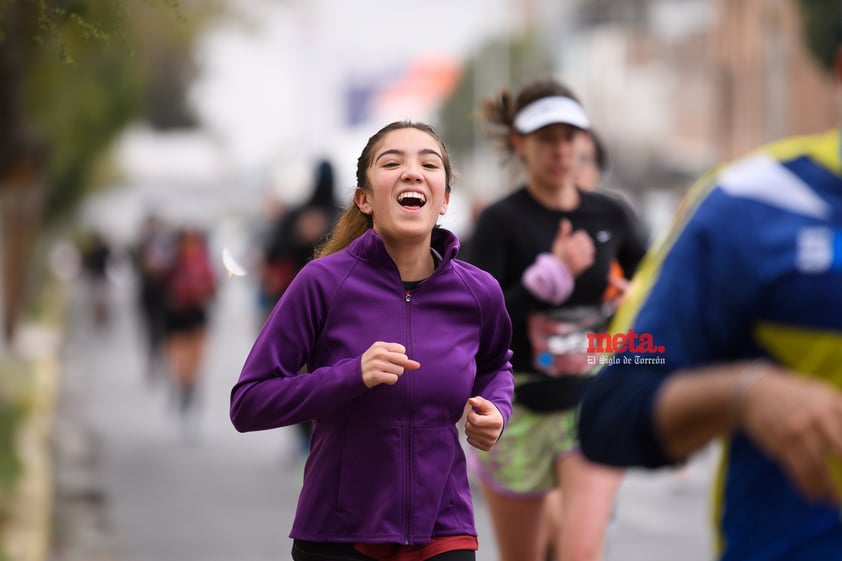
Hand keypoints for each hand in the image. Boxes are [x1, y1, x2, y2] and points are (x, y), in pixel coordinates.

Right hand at [360, 341, 420, 387]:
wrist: (355, 374)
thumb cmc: (373, 364)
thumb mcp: (384, 357)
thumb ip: (402, 360)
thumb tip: (418, 365)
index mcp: (380, 346)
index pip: (402, 350)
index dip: (399, 357)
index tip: (390, 360)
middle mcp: (378, 353)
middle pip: (403, 359)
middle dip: (399, 366)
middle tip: (389, 368)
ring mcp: (376, 364)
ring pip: (399, 370)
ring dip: (395, 374)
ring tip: (385, 373)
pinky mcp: (375, 375)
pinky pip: (394, 379)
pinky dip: (391, 381)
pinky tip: (383, 379)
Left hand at [464, 396, 503, 450]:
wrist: (498, 423)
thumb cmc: (490, 412)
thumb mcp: (486, 404)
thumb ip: (478, 401)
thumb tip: (470, 400)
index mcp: (496, 422)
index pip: (475, 421)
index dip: (470, 415)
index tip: (473, 412)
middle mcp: (495, 434)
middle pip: (470, 428)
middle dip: (469, 421)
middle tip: (475, 418)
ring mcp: (491, 442)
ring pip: (469, 435)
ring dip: (469, 428)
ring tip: (476, 424)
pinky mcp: (487, 447)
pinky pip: (470, 441)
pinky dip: (471, 436)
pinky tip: (477, 431)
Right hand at [551, 219, 593, 276]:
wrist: (558, 272)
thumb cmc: (558, 254)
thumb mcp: (558, 242)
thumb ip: (563, 231)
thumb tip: (565, 221)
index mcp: (569, 245)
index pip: (582, 234)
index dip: (576, 237)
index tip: (572, 241)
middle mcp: (576, 252)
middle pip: (587, 240)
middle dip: (582, 242)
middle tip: (575, 248)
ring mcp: (581, 259)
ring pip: (591, 248)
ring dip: (586, 249)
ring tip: (578, 253)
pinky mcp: (586, 264)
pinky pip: (591, 256)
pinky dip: (587, 257)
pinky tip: (580, 259)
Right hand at [741, 369, 841, 503]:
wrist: (754, 393)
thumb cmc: (794, 397)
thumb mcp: (821, 394)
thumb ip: (840, 411)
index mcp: (832, 404)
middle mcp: (818, 417)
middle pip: (841, 452)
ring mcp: (798, 431)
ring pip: (819, 467)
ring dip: (827, 488)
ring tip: (833, 500)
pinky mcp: (782, 444)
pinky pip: (799, 471)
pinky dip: (808, 487)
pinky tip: (814, 496)